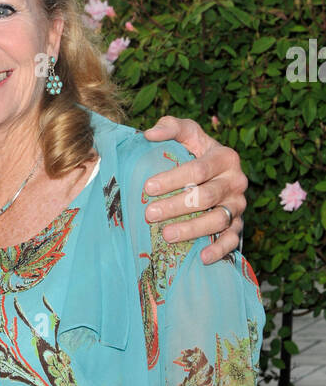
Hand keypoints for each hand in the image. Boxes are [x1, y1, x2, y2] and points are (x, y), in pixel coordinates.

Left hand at [143, 116, 246, 263]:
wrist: (216, 174)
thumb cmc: (195, 152)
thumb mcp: (187, 134)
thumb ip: (171, 127)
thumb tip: (149, 134)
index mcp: (225, 157)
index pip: (198, 169)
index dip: (173, 178)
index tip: (147, 187)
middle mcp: (236, 181)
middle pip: (206, 197)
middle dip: (176, 206)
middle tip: (149, 214)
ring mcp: (239, 205)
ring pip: (218, 220)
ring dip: (192, 230)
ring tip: (166, 235)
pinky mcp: (239, 225)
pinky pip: (232, 240)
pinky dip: (219, 249)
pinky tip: (203, 257)